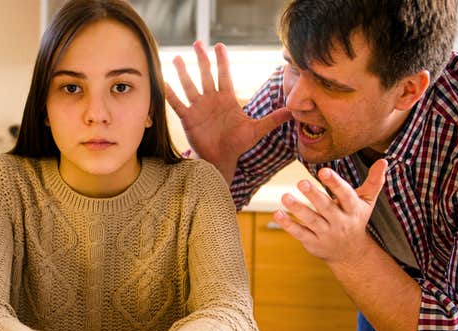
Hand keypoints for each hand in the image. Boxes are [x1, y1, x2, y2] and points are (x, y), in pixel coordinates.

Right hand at [166, 40, 291, 182]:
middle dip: (202, 59)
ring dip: (183, 72)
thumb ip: (273, 119)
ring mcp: (198, 108)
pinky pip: (177, 104)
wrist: (221, 160)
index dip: (222, 60)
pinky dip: (171, 95)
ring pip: (190, 86)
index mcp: (227, 99)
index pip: (225, 75)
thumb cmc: (238, 144)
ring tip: (177, 58)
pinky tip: (163, 83)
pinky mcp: (188, 119)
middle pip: (206, 75)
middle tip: (197, 43)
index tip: (219, 46)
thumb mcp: (257, 130)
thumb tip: (293, 111)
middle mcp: (211, 100)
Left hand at [273, 159, 387, 263]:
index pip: (345, 195)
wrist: (350, 254)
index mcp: (353, 210)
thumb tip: (384, 159)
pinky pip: (300, 233)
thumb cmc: (355, 219)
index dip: (335, 183)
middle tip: (301, 182)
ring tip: (285, 196)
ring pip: (311, 221)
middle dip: (314, 195)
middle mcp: (340, 222)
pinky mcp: (313, 243)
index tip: (323, 171)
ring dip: (298, 208)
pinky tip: (277, 213)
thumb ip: (374, 181)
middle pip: (326, 208)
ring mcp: (326, 234)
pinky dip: (288, 224)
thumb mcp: (366, 202)